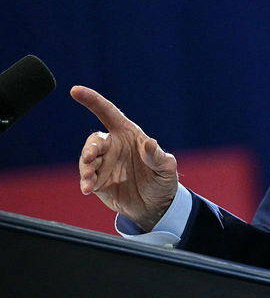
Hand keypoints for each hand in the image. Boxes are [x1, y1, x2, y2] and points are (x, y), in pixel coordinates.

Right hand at [74, 85, 178, 230]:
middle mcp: (113, 146)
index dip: (92, 100)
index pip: (108, 113)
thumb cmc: (163, 181)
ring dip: (85, 167)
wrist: (156, 206)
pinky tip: (88, 189)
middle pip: (94, 140)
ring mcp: (104, 163)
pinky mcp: (97, 181)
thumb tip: (149, 143)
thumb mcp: (166, 169)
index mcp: (128, 134)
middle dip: (90, 147)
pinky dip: (85, 181)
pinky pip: (86, 177)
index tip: (75, 90)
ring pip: (87, 159)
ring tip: (89, 179)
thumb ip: (157, 157)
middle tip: (91, 157)